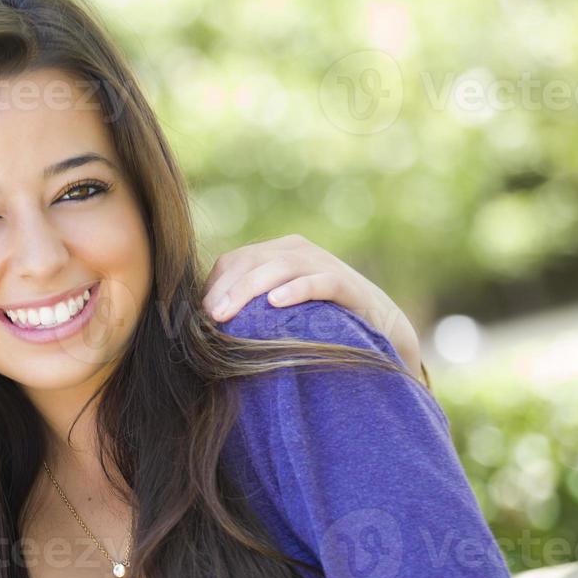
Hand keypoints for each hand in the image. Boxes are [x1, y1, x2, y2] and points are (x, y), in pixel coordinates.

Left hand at [203, 233, 424, 381]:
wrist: (379, 327)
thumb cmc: (318, 321)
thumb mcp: (277, 311)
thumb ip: (248, 309)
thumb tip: (204, 325)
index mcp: (276, 253)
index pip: (234, 261)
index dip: (213, 286)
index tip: (199, 315)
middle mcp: (296, 250)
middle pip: (251, 261)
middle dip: (226, 290)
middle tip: (209, 317)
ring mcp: (322, 263)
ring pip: (278, 267)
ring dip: (249, 290)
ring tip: (228, 314)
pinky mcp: (346, 283)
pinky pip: (318, 281)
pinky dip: (296, 290)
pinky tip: (276, 303)